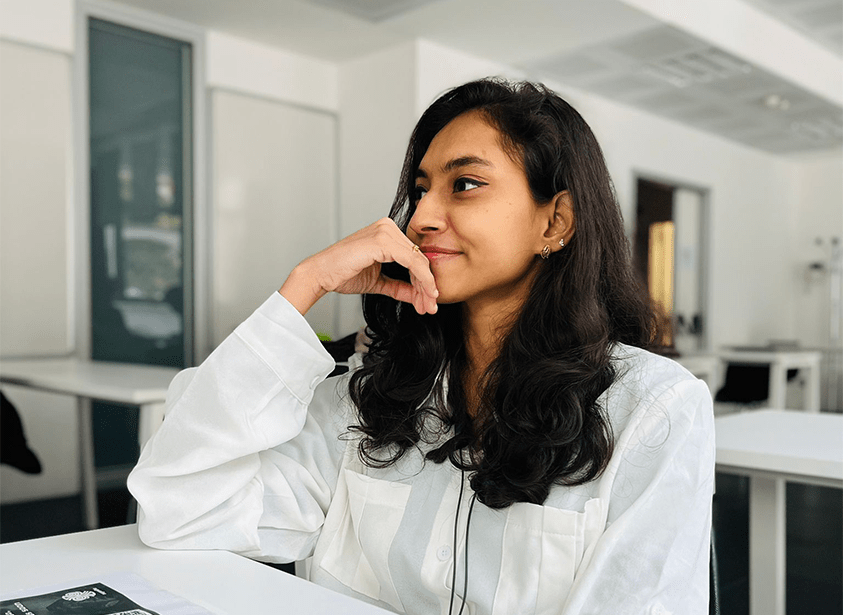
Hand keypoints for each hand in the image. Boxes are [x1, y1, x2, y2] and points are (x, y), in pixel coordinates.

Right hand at [279, 218, 438, 315]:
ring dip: (426, 287)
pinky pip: (411, 261)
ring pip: (418, 261)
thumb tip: (419, 296)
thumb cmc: (343, 273)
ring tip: (427, 306)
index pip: (414, 256)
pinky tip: (423, 295)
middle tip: (430, 307)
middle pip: (419, 258)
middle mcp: (388, 227)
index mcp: (387, 232)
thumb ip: (399, 286)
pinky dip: (421, 280)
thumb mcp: (378, 282)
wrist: (321, 275)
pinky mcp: (383, 241)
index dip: (424, 281)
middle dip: (427, 286)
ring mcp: (385, 231)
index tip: (429, 301)